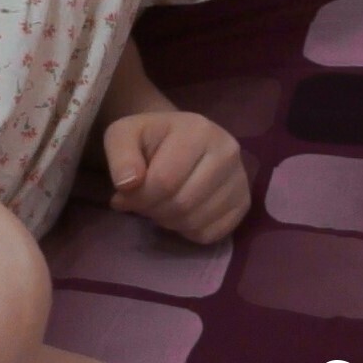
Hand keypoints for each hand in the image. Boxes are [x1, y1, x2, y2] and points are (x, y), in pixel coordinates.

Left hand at [103, 111, 247, 243]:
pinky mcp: (243, 203)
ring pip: (196, 221)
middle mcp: (227, 151)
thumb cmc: (148, 139)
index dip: (138, 197)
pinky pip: (211, 233)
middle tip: (141, 202)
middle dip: (152, 210)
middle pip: (182, 203)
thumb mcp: (123, 135)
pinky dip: (187, 230)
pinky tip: (179, 212)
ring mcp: (241, 179)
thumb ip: (120, 156)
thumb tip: (127, 185)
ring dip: (168, 222)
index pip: (164, 181)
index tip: (123, 196)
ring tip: (158, 204)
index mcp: (198, 129)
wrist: (175, 139)